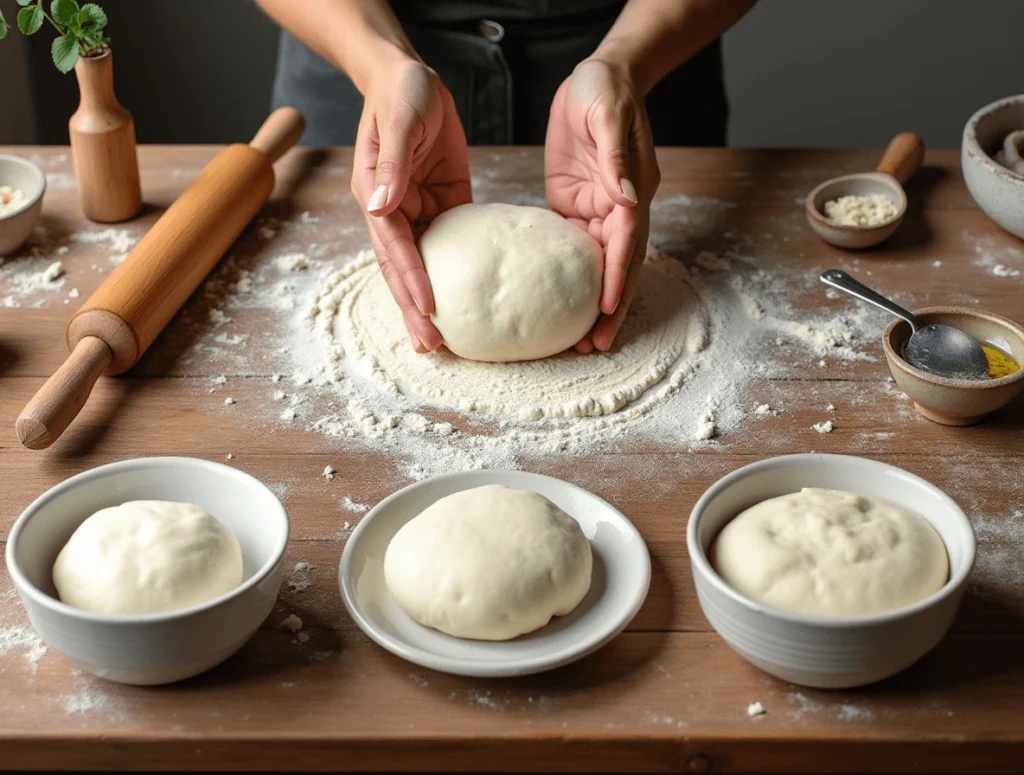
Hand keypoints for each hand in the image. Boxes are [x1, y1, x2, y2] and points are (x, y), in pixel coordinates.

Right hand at [352, 59, 470, 352]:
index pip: (394, 246)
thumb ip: (391, 162)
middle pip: (403, 270)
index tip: (428, 308)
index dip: (411, 279)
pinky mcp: (443, 204)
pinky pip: (451, 245)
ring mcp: (417, 211)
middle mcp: (393, 211)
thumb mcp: (400, 120)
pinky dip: (455, 276)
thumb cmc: (401, 92)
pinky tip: (468, 301)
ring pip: (424, 266)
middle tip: (431, 348)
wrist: (411, 76)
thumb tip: (380, 205)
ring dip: (430, 304)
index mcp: (376, 195)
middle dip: (414, 310)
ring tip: (444, 342)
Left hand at [545, 58, 659, 352]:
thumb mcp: (609, 116)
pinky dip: (570, 279)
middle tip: (594, 346)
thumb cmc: (605, 90)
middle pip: (618, 268)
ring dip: (591, 303)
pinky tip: (557, 304)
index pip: (625, 244)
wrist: (598, 75)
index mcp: (632, 191)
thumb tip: (627, 200)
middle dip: (610, 308)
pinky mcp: (574, 206)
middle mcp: (620, 208)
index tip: (606, 309)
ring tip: (578, 341)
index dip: (617, 278)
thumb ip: (615, 159)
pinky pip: (573, 249)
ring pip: (597, 266)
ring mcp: (598, 210)